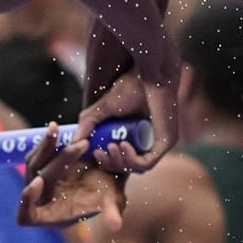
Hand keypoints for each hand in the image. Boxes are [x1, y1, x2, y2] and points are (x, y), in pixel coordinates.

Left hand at [17, 125, 128, 228]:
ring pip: (33, 163)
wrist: (108, 172)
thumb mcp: (113, 201)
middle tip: (83, 145)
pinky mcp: (41, 165)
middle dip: (58, 161)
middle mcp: (42, 200)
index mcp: (53, 216)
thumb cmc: (109, 192)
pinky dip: (47, 141)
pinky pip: (37, 152)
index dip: (27, 201)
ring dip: (46, 146)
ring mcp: (39, 182)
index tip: (39, 182)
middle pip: (36, 180)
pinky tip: (55, 128)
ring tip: (59, 129)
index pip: (26, 216)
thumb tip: (116, 226)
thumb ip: (112, 213)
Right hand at [80, 48, 179, 171]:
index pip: (119, 159)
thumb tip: (75, 141)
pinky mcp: (166, 144)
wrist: (150, 74)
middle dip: (109, 164)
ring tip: (110, 147)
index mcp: (135, 137)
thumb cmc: (131, 86)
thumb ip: (89, 123)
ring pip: (136, 168)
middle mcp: (148, 143)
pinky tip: (122, 146)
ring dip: (119, 162)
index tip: (93, 152)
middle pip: (126, 167)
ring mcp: (158, 144)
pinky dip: (132, 160)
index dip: (105, 161)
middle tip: (100, 152)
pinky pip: (147, 163)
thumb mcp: (103, 108)